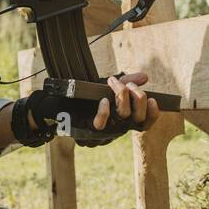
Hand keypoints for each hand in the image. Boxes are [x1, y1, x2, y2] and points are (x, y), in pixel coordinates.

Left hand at [10, 69, 160, 148]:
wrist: (56, 104)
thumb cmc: (83, 97)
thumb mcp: (105, 88)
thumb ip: (126, 82)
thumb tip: (144, 77)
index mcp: (123, 120)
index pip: (146, 123)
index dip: (153, 114)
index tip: (153, 99)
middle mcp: (117, 128)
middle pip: (138, 117)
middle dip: (137, 97)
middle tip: (127, 84)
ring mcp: (104, 131)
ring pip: (123, 117)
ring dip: (122, 96)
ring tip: (113, 83)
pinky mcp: (90, 131)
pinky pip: (102, 124)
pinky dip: (104, 110)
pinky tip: (102, 100)